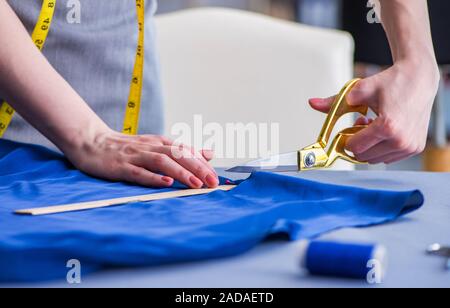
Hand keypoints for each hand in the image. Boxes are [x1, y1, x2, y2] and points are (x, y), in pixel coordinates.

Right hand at [65, 129, 218, 187]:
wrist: (91, 142)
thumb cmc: (126, 148)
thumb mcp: (157, 146)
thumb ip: (182, 151)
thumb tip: (209, 153)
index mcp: (159, 143)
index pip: (185, 151)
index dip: (202, 163)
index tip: (215, 177)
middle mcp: (150, 147)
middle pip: (177, 155)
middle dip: (197, 168)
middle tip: (212, 182)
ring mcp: (135, 156)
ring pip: (161, 162)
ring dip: (180, 172)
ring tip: (195, 184)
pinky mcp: (120, 167)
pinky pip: (138, 172)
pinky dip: (153, 178)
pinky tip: (166, 183)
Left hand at [309, 61, 439, 163]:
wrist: (420, 78)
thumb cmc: (392, 82)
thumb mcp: (359, 90)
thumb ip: (334, 102)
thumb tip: (312, 103)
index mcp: (388, 127)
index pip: (355, 147)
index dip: (346, 139)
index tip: (349, 126)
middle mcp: (401, 140)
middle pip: (363, 156)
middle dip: (356, 142)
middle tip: (360, 123)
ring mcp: (410, 146)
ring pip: (375, 159)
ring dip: (368, 146)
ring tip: (372, 125)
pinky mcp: (415, 148)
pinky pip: (388, 157)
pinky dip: (380, 147)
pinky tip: (382, 130)